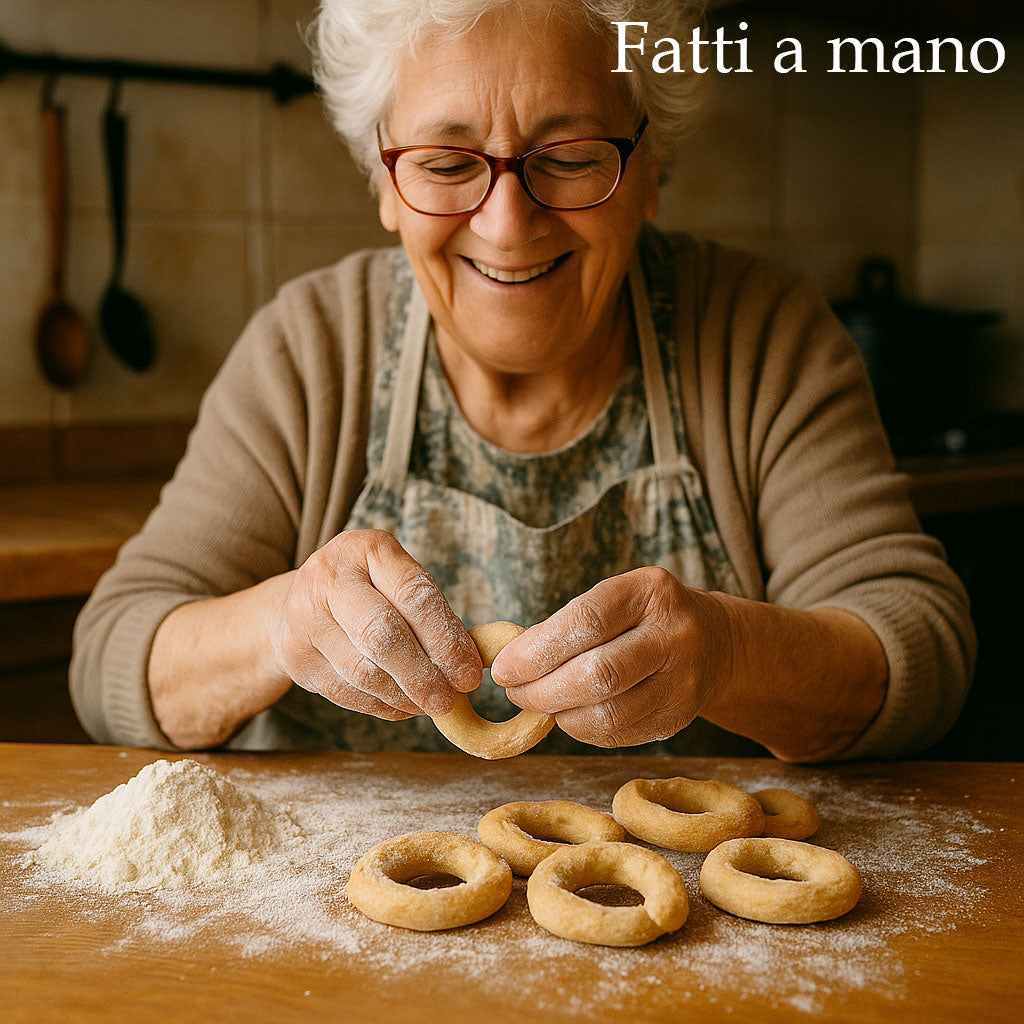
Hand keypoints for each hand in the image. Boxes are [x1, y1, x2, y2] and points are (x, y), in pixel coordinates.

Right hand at [268, 530, 480, 719]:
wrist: (299, 600)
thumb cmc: (367, 589)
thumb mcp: (396, 578)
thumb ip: (430, 610)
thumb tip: (469, 663)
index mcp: (366, 549)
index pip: (413, 596)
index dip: (445, 639)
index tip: (469, 673)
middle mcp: (329, 578)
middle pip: (381, 636)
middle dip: (422, 675)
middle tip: (448, 700)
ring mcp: (305, 618)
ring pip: (363, 672)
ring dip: (404, 696)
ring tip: (429, 704)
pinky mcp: (296, 657)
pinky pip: (346, 693)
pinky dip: (382, 706)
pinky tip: (404, 706)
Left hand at [491, 567, 732, 746]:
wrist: (716, 642)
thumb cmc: (643, 618)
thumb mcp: (616, 599)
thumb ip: (568, 625)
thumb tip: (510, 661)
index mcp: (649, 591)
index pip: (586, 622)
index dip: (537, 650)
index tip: (504, 667)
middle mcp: (674, 633)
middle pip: (598, 674)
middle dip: (543, 689)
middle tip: (515, 692)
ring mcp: (684, 679)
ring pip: (609, 713)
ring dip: (561, 715)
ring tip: (541, 704)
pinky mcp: (681, 715)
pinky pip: (620, 733)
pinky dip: (584, 729)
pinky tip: (571, 715)